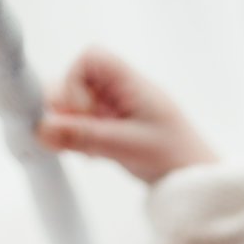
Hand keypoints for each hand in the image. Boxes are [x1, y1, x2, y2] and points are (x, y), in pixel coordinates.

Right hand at [36, 47, 217, 184]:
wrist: (201, 184)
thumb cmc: (178, 158)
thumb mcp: (127, 147)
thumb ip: (84, 137)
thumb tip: (43, 129)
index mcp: (130, 82)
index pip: (89, 59)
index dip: (75, 82)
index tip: (79, 113)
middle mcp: (122, 91)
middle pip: (78, 82)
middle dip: (69, 110)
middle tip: (73, 137)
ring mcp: (118, 110)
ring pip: (78, 107)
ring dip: (74, 129)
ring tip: (90, 152)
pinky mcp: (115, 130)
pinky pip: (86, 127)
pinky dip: (84, 141)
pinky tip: (96, 158)